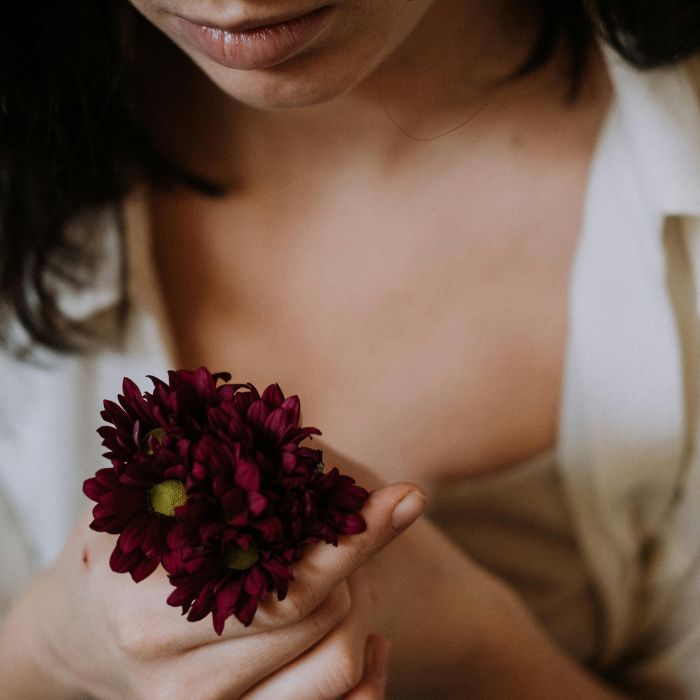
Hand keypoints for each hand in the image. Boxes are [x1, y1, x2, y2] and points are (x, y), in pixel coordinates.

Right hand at [1, 482, 423, 699]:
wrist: (74, 636)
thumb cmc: (115, 553)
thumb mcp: (141, 502)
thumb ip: (207, 475)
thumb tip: (301, 444)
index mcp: (150, 616)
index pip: (283, 584)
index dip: (351, 538)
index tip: (404, 498)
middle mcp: (180, 684)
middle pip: (320, 621)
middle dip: (353, 562)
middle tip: (355, 521)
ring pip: (337, 667)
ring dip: (361, 607)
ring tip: (350, 570)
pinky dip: (369, 672)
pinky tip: (369, 633)